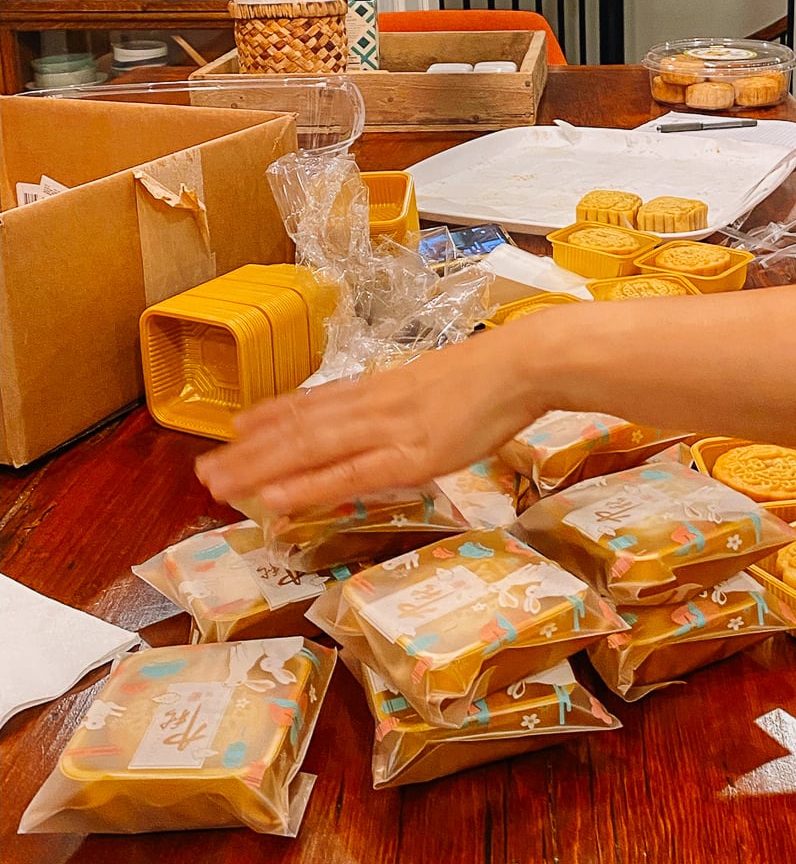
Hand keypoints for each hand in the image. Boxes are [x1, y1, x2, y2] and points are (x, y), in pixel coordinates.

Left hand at [195, 332, 541, 517]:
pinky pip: (345, 475)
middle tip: (205, 470)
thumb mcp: (442, 384)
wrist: (523, 365)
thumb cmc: (495, 376)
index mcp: (382, 387)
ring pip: (307, 449)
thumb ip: (412, 404)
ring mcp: (386, 430)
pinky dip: (305, 487)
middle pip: (298, 428)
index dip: (271, 415)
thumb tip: (401, 418)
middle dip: (249, 450)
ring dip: (258, 468)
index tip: (236, 427)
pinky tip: (274, 498)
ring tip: (218, 484)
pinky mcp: (408, 456)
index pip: (314, 401)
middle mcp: (372, 405)